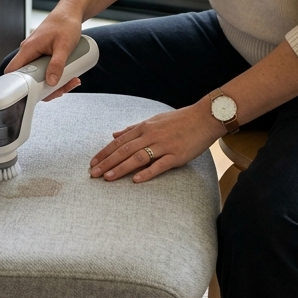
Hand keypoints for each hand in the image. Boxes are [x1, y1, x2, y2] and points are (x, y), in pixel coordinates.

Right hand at [3, 1, 85, 100]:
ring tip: (71, 80)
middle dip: (45, 88)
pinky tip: (70, 76)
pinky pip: (46, 70)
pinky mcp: (43, 55)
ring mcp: (36, 54)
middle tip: (61, 89)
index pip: (12, 71)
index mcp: (28, 49)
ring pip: (39, 76)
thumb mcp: (64, 46)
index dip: (15, 86)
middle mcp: (29, 52)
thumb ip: (57, 64)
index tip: (28, 96)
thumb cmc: (65, 23)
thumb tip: (51, 82)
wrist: (71, 12)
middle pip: (29, 79)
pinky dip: (56, 75)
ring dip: (54, 83)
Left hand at [90, 99, 222, 183]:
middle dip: (107, 162)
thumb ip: (133, 128)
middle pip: (124, 150)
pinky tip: (136, 180)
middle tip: (93, 174)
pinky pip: (159, 165)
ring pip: (137, 157)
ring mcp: (164, 145)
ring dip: (121, 168)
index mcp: (144, 127)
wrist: (204, 118)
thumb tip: (115, 133)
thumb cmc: (179, 120)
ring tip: (108, 178)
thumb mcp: (154, 120)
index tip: (93, 162)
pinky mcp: (176, 155)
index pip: (119, 141)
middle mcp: (151, 135)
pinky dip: (147, 172)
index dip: (105, 152)